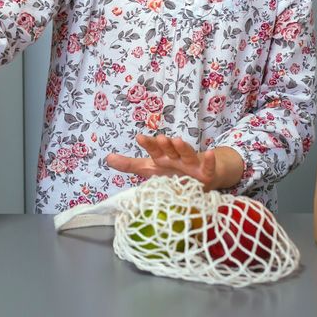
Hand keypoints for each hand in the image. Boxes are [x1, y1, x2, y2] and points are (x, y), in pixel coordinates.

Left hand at [105, 135, 245, 190]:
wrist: (201, 177)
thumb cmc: (173, 172)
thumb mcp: (149, 169)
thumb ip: (129, 164)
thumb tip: (107, 158)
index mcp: (163, 158)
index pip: (154, 150)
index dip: (148, 144)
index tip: (140, 138)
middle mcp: (176, 159)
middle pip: (170, 150)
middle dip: (165, 144)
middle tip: (160, 138)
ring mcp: (192, 165)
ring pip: (187, 155)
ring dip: (183, 148)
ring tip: (178, 140)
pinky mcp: (206, 174)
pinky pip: (208, 167)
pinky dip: (210, 161)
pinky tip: (210, 154)